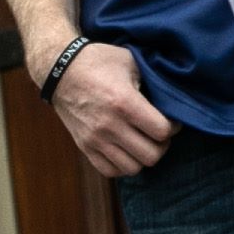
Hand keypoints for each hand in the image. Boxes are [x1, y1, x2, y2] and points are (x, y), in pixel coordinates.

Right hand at [47, 37, 173, 175]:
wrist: (59, 70)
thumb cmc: (98, 62)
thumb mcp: (131, 62)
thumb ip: (152, 82)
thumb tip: (174, 96)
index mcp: (124, 103)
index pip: (163, 131)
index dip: (174, 127)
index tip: (170, 120)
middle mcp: (109, 125)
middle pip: (151, 155)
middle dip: (161, 145)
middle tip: (157, 133)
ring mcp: (94, 139)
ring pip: (132, 168)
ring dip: (142, 157)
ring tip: (141, 143)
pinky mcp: (83, 146)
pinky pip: (109, 170)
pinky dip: (122, 165)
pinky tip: (125, 151)